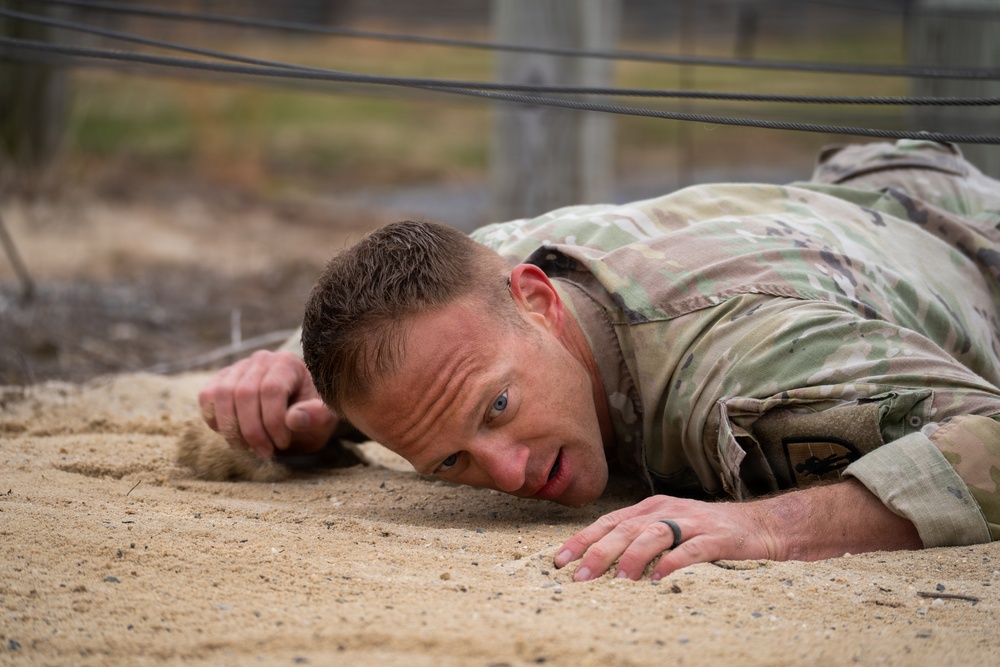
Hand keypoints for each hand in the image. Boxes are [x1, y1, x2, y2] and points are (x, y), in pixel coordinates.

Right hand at [198, 350, 338, 458]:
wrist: (299, 409)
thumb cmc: (311, 414)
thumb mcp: (324, 419)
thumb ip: (315, 417)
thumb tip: (293, 419)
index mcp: (288, 363)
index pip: (271, 389)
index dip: (272, 421)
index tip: (282, 443)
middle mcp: (261, 360)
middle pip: (244, 393)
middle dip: (252, 430)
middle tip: (265, 452)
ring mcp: (239, 368)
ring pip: (221, 394)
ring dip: (232, 428)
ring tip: (248, 448)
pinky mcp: (222, 380)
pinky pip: (207, 397)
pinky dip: (215, 420)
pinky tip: (234, 435)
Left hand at [554, 494, 773, 581]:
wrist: (760, 525)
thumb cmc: (707, 531)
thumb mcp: (668, 528)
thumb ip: (639, 538)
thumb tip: (599, 564)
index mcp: (650, 507)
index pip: (608, 521)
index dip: (582, 539)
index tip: (559, 561)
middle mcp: (667, 510)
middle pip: (626, 528)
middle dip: (599, 552)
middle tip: (580, 577)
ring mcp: (692, 522)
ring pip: (655, 535)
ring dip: (633, 557)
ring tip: (618, 580)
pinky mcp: (717, 538)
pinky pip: (692, 550)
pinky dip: (674, 563)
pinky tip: (660, 579)